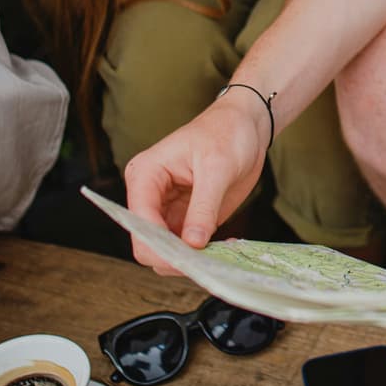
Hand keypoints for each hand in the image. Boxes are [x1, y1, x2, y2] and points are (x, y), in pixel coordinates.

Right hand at [121, 90, 267, 273]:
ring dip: (191, 259)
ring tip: (220, 251)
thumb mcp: (217, 167)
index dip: (160, 247)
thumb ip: (203, 207)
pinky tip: (225, 246)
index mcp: (145, 176)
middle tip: (208, 261)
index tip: (190, 259)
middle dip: (175, 257)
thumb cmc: (227, 132)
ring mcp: (167, 209)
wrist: (246, 125)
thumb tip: (193, 244)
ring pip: (166, 251)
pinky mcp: (186, 218)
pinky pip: (186, 247)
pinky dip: (202, 253)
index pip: (139, 224)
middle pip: (148, 244)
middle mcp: (149, 195)